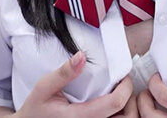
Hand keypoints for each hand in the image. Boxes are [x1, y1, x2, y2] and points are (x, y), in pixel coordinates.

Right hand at [14, 51, 133, 117]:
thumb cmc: (36, 110)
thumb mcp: (43, 88)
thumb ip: (63, 73)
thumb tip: (81, 56)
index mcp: (80, 117)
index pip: (116, 103)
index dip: (126, 86)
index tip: (123, 75)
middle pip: (126, 116)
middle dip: (131, 98)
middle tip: (125, 84)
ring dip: (127, 107)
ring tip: (120, 93)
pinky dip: (119, 114)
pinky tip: (112, 103)